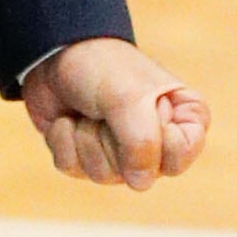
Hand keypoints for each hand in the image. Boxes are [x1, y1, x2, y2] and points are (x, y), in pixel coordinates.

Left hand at [22, 39, 209, 192]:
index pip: (180, 156)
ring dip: (85, 138)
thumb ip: (142, 143)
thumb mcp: (128, 98)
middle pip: (138, 173)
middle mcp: (157, 142)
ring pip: (103, 175)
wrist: (53, 53)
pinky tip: (67, 119)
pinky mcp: (87, 157)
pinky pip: (73, 169)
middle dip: (113, 138)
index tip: (144, 108)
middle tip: (109, 108)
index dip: (155, 139)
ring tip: (88, 111)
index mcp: (183, 119)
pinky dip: (63, 140)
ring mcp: (122, 153)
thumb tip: (140, 184)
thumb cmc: (102, 67)